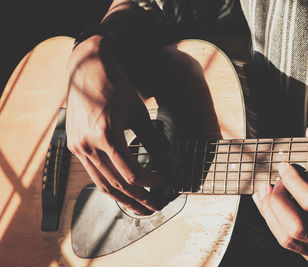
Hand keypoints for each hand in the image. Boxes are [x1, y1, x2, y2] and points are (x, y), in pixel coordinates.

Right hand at [66, 35, 175, 214]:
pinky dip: (108, 185)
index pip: (133, 172)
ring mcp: (77, 147)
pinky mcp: (73, 146)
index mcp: (106, 134)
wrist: (86, 68)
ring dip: (122, 199)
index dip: (152, 182)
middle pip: (117, 184)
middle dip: (139, 198)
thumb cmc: (116, 87)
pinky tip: (120, 191)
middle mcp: (88, 144)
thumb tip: (174, 163)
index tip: (166, 183)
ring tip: (139, 208)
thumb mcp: (139, 113)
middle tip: (155, 207)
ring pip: (102, 184)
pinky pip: (92, 173)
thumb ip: (156, 142)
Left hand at [252, 126, 307, 265]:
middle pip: (296, 226)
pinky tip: (265, 204)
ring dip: (269, 212)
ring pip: (287, 239)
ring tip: (265, 190)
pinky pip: (287, 243)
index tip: (285, 165)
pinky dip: (271, 222)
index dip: (293, 181)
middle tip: (276, 181)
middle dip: (279, 200)